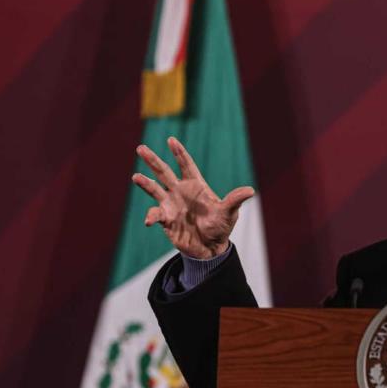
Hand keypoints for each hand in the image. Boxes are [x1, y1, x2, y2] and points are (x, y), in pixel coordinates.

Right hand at [132, 136, 253, 258]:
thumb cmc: (220, 227)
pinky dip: (151, 216)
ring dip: (145, 183)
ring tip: (135, 177)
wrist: (210, 247)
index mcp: (196, 186)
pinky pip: (155, 214)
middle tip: (140, 148)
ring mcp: (171, 204)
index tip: (171, 140)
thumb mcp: (229, 213)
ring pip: (154, 189)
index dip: (179, 153)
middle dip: (153, 161)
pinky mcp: (165, 219)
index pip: (186, 165)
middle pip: (164, 172)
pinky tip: (150, 220)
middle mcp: (180, 192)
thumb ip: (234, 200)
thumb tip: (250, 191)